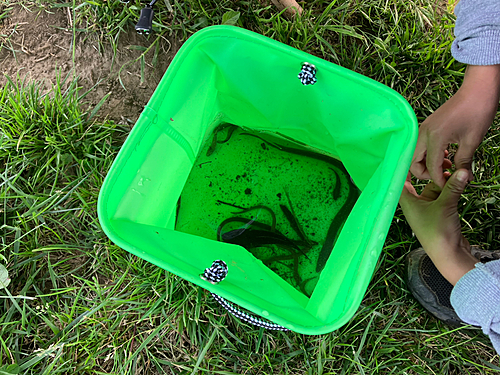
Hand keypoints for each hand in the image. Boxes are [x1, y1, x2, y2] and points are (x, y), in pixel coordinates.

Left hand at [399, 169, 477, 284]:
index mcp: (407, 204)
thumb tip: (462, 170)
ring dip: (442, 181)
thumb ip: (453, 187)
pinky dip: (448, 190)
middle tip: (438, 160)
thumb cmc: (438, 234)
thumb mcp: (446, 206)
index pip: (400, 182)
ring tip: (453, 169)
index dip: (402, 169)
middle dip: (429, 173)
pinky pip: (441, 197)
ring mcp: (426, 210)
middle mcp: (415, 206)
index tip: (406, 155)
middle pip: (419, 184)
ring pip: (433, 190)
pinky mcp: (438, 215)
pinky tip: (457, 182)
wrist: (449, 256)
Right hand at [411, 65, 499, 187]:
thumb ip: (464, 162)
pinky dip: (429, 154)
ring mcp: (423, 128)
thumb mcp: (472, 140)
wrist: (478, 89)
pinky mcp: (427, 126)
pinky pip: (421, 146)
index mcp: (434, 137)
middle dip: (426, 174)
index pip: (431, 167)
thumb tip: (464, 178)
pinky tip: (446, 154)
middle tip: (444, 176)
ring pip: (415, 154)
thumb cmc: (477, 110)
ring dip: (427, 164)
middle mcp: (424, 133)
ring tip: (447, 165)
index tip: (448, 186)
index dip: (439, 179)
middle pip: (413, 162)